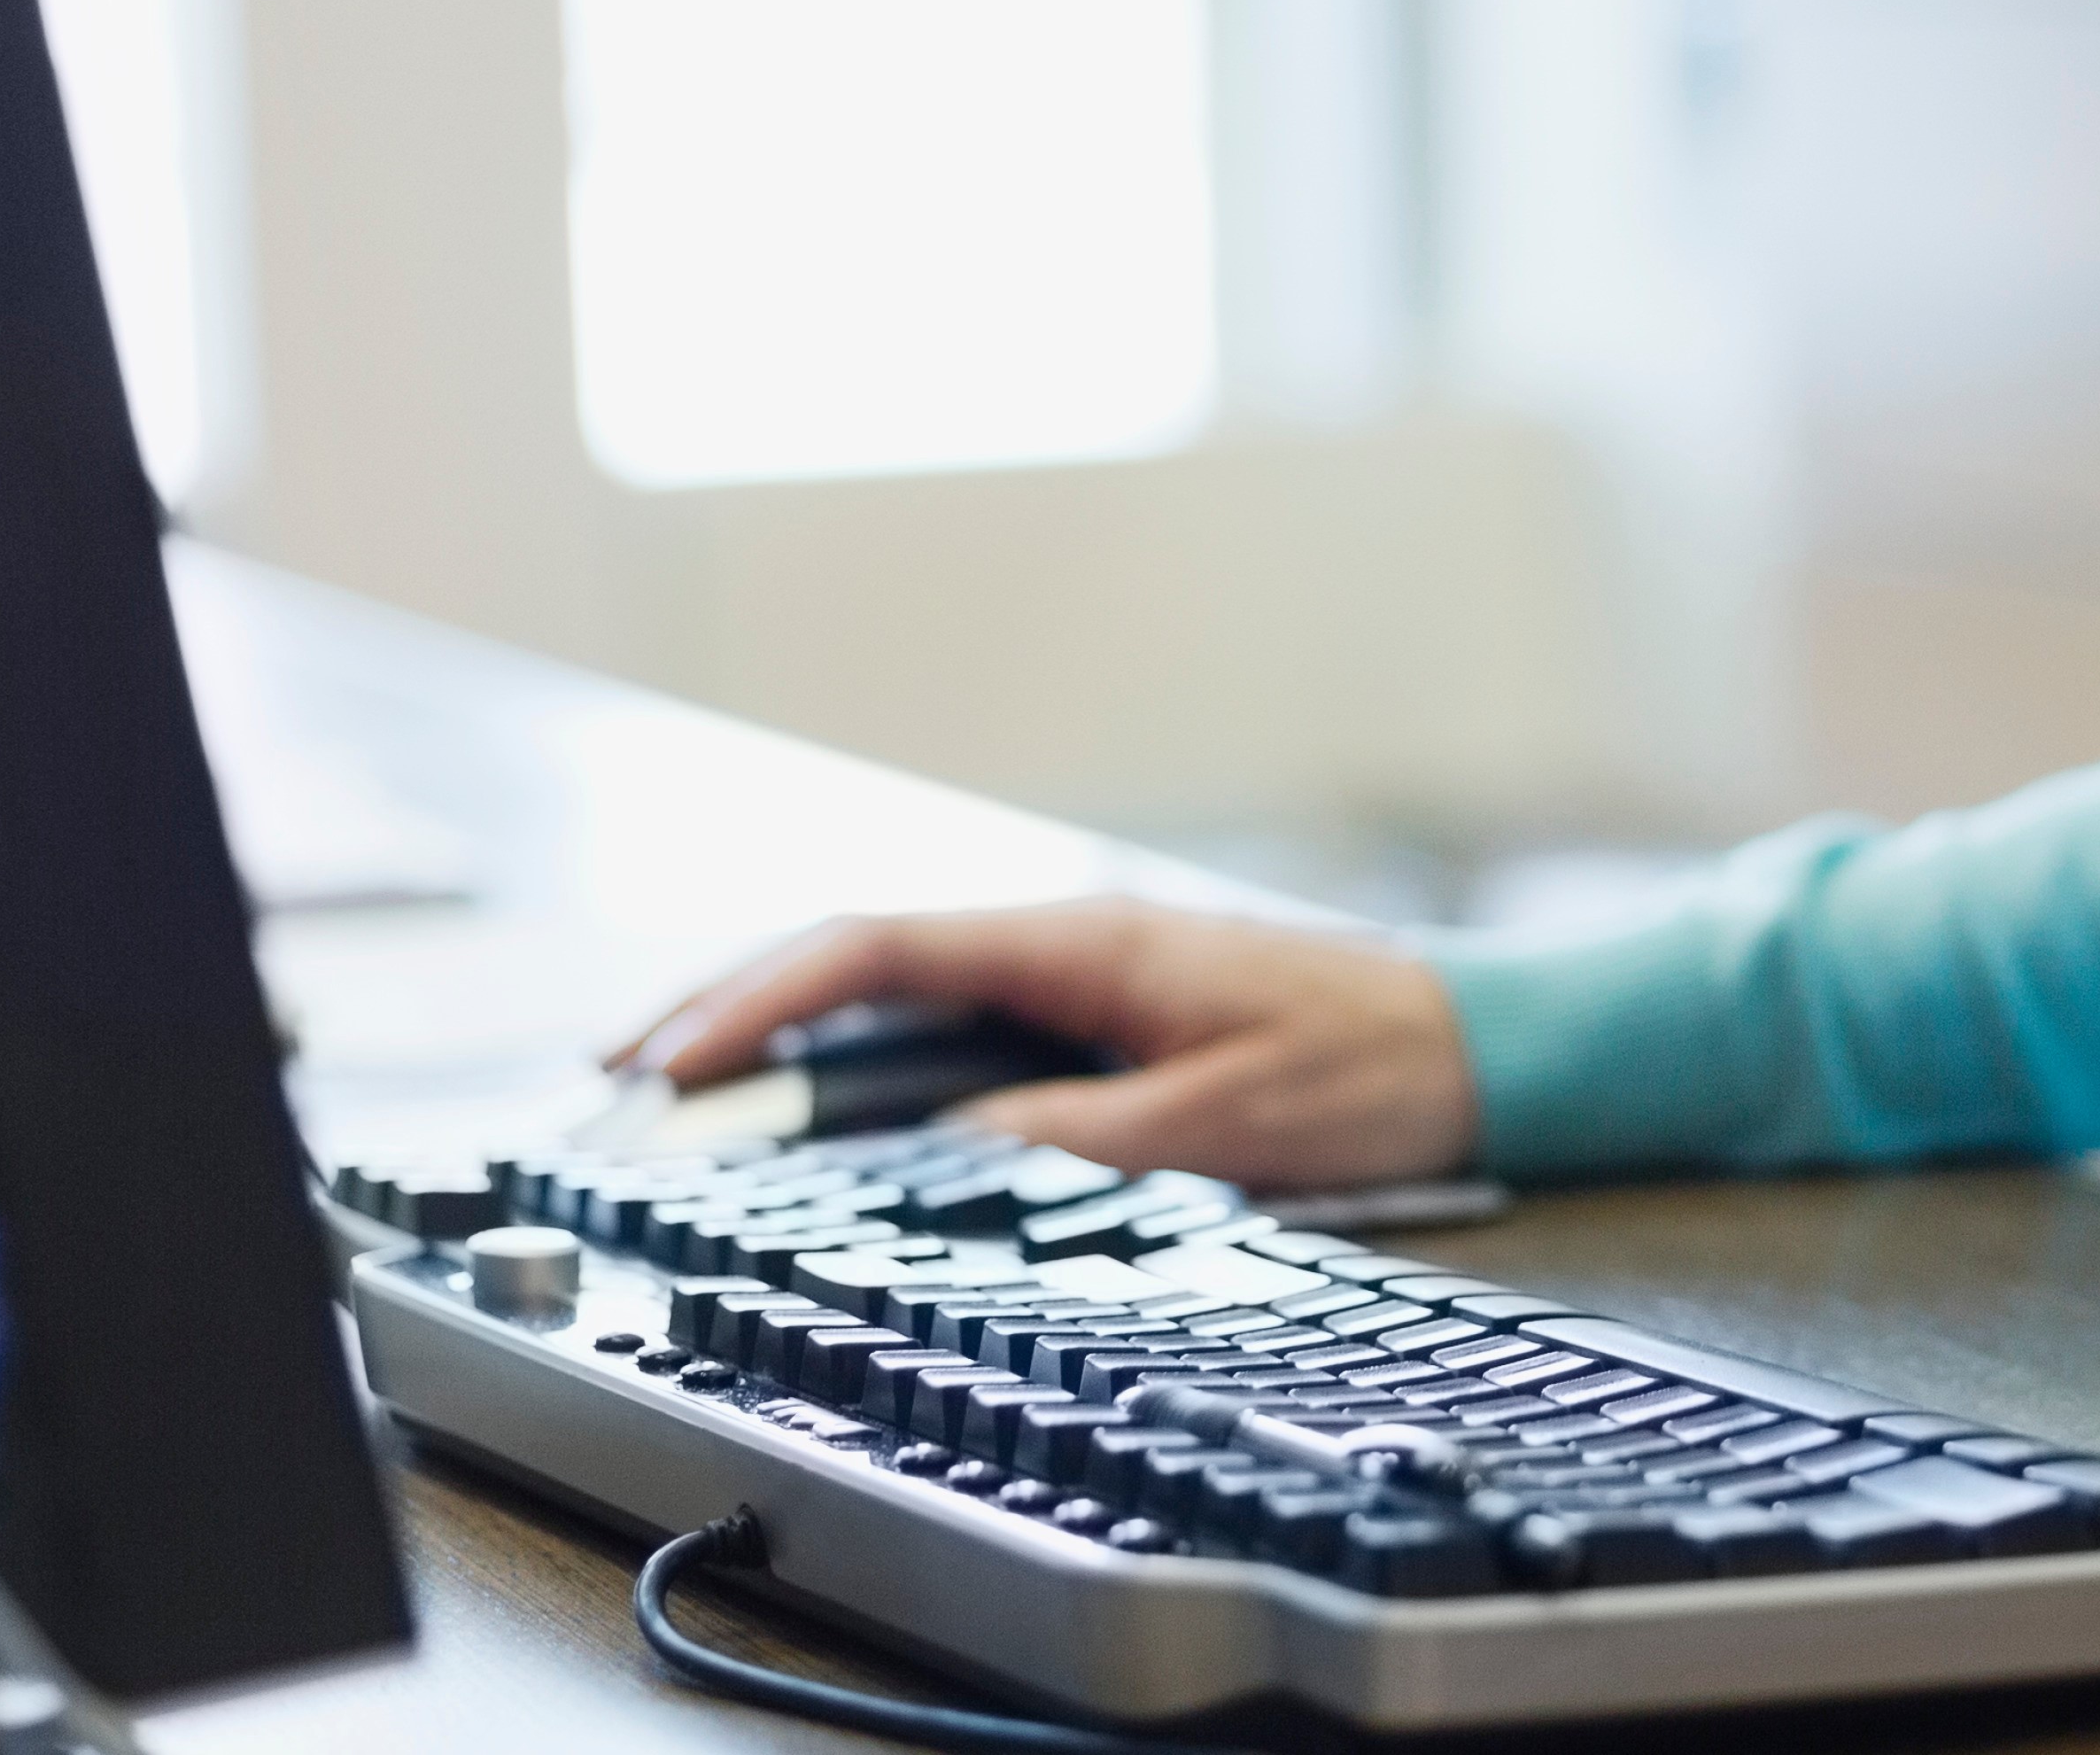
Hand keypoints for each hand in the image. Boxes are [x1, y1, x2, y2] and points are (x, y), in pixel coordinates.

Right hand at [609, 898, 1485, 1189]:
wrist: (1478, 1046)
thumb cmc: (1369, 1068)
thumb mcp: (1226, 1123)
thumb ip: (1085, 1140)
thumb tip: (951, 1157)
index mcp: (1080, 942)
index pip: (880, 949)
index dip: (762, 999)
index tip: (674, 1055)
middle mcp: (1059, 944)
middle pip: (859, 962)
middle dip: (733, 1009)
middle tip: (621, 1073)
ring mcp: (1070, 978)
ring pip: (891, 996)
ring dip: (785, 1038)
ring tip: (676, 1094)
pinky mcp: (1090, 1022)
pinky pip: (945, 1031)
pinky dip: (861, 1063)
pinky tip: (811, 1113)